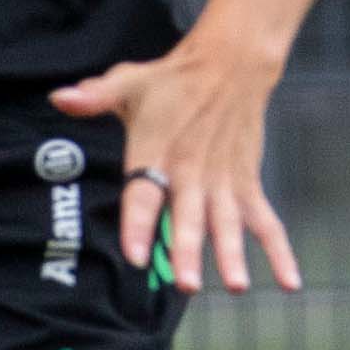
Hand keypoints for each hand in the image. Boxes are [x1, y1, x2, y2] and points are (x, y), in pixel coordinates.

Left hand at [50, 40, 300, 291]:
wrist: (233, 64)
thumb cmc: (173, 78)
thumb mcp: (129, 81)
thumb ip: (95, 96)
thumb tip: (59, 98)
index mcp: (158, 150)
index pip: (145, 192)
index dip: (139, 224)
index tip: (136, 256)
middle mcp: (191, 170)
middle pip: (189, 216)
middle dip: (188, 250)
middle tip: (186, 285)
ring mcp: (224, 179)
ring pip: (227, 223)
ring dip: (231, 254)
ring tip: (234, 286)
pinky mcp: (247, 182)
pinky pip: (265, 221)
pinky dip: (278, 251)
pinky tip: (289, 282)